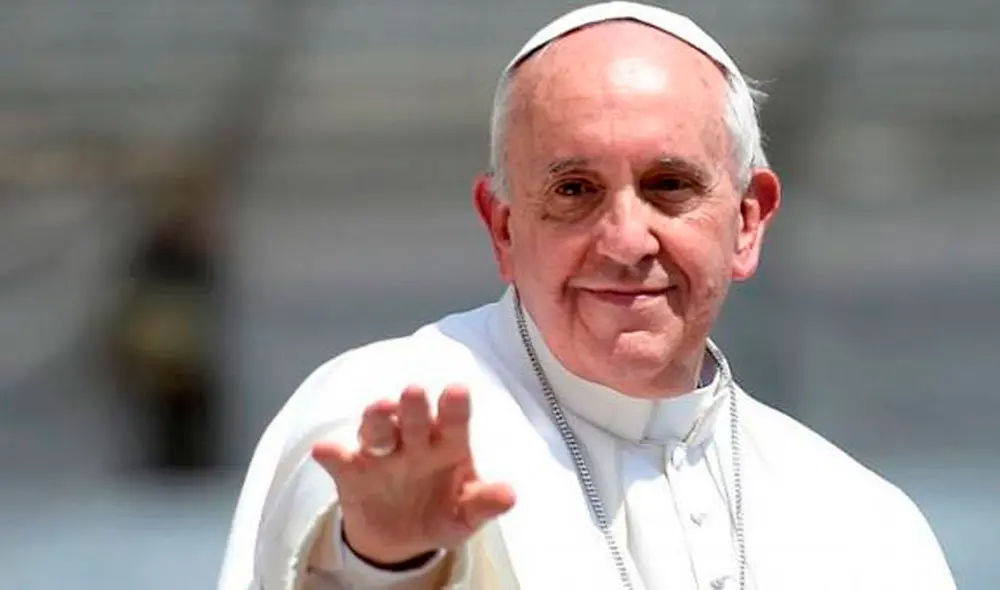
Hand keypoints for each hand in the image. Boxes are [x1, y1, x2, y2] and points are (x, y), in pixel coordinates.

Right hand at [312, 384, 515, 564]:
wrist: (400, 539)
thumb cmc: (441, 512)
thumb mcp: (464, 515)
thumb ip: (483, 503)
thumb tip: (509, 495)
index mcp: (446, 443)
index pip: (453, 420)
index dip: (454, 406)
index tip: (457, 391)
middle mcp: (413, 440)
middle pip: (413, 417)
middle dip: (413, 406)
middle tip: (415, 392)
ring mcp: (381, 453)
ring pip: (377, 429)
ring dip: (377, 419)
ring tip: (379, 409)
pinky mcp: (351, 472)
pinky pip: (340, 461)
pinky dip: (332, 455)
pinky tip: (325, 451)